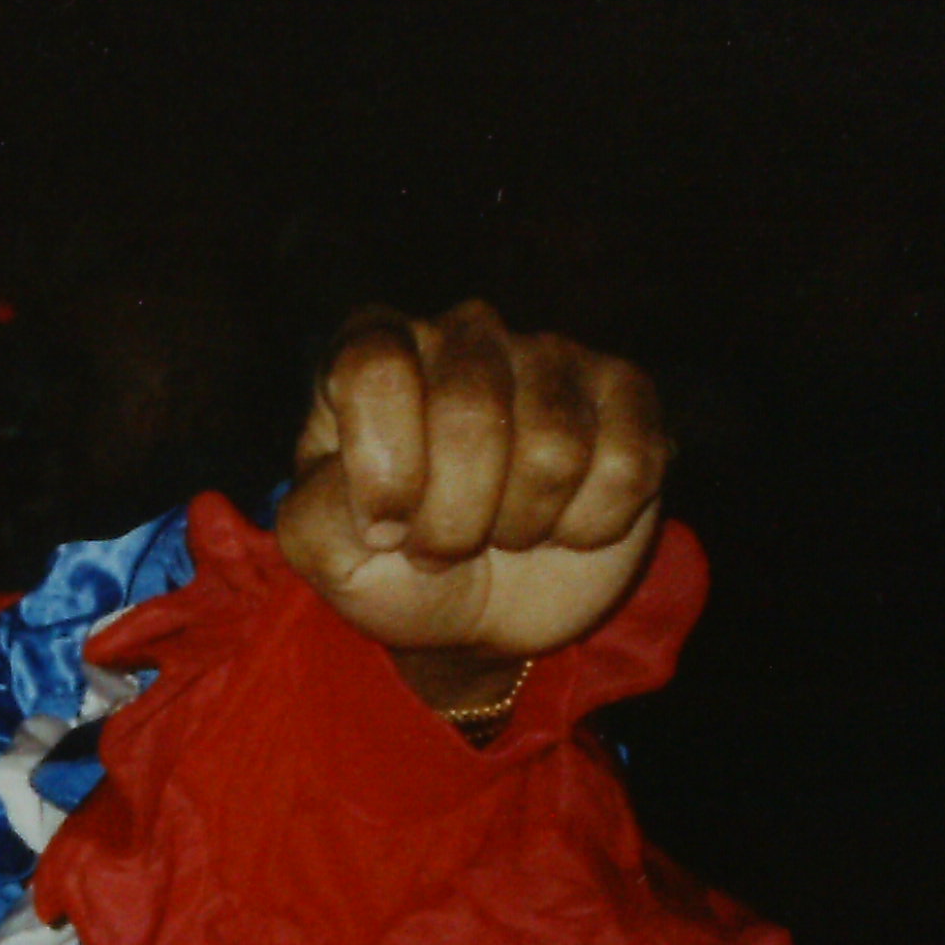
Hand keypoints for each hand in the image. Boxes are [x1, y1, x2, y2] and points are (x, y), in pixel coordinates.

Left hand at [278, 302, 670, 698]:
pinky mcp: (626, 395)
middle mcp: (463, 332)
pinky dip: (589, 527)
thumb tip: (381, 496)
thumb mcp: (326, 553)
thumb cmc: (391, 564)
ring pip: (553, 447)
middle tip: (441, 548)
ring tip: (501, 533)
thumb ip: (317, 516)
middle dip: (453, 519)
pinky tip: (564, 526)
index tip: (385, 531)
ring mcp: (550, 354)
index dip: (385, 469)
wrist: (477, 613)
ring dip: (522, 527)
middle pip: (470, 412)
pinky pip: (627, 465)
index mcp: (373, 349)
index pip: (376, 369)